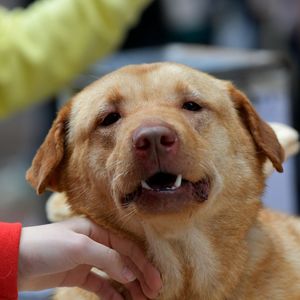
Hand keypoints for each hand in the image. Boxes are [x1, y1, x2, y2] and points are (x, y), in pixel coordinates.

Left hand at [18, 217, 161, 298]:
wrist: (17, 260)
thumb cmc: (48, 246)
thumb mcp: (80, 247)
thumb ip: (108, 258)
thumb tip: (131, 272)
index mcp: (98, 231)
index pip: (127, 247)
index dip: (142, 264)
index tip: (155, 281)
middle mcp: (96, 243)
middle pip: (124, 260)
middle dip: (139, 276)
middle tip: (154, 293)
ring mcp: (88, 259)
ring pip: (115, 273)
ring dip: (129, 286)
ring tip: (142, 299)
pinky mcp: (79, 274)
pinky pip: (100, 284)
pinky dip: (111, 292)